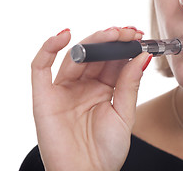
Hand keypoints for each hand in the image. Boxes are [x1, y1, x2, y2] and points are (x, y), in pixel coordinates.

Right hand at [31, 27, 151, 170]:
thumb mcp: (124, 114)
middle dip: (111, 41)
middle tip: (127, 31)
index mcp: (103, 89)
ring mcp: (62, 89)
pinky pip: (40, 67)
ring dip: (92, 42)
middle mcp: (83, 85)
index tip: (139, 36)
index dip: (124, 47)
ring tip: (111, 33)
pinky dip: (47, 49)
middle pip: (95, 55)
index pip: (113, 61)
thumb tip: (142, 56)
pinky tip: (63, 35)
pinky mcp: (43, 96)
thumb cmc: (106, 151)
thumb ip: (130, 84)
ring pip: (74, 57)